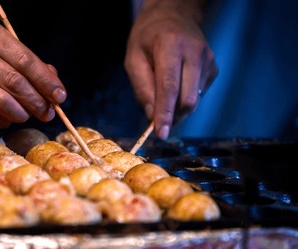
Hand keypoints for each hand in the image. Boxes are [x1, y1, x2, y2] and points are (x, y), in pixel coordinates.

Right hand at [0, 23, 66, 127]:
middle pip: (15, 82)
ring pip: (1, 101)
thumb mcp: (2, 48)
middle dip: (37, 102)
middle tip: (48, 113)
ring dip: (22, 114)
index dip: (46, 82)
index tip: (60, 97)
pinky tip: (9, 118)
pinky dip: (3, 120)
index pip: (26, 61)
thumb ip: (29, 63)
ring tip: (29, 116)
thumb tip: (54, 86)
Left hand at [125, 0, 217, 138]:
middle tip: (157, 122)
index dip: (165, 113)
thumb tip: (152, 116)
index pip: (169, 87)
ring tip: (163, 99)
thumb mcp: (133, 58)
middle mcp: (195, 52)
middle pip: (187, 98)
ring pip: (194, 100)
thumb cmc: (148, 38)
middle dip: (172, 116)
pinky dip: (184, 99)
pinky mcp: (213, 68)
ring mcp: (207, 60)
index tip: (161, 133)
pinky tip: (176, 86)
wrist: (173, 15)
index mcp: (171, 45)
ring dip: (177, 109)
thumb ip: (141, 87)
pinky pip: (198, 94)